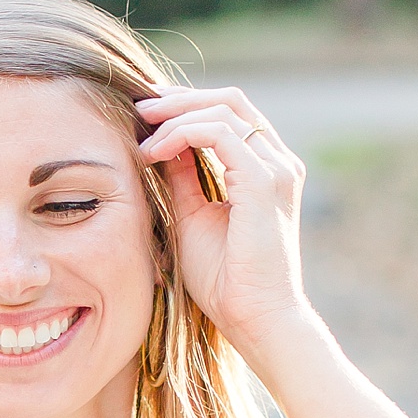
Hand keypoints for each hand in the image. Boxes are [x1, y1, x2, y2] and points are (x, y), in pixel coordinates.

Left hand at [135, 87, 308, 353]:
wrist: (255, 319)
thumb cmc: (226, 280)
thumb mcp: (193, 216)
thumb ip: (182, 178)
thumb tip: (160, 145)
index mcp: (266, 169)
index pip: (230, 114)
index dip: (186, 104)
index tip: (146, 113)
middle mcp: (278, 163)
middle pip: (230, 101)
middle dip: (179, 98)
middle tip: (139, 107)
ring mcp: (275, 170)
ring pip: (224, 110)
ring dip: (175, 115)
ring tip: (142, 136)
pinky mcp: (264, 183)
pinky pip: (219, 134)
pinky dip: (182, 133)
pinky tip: (154, 152)